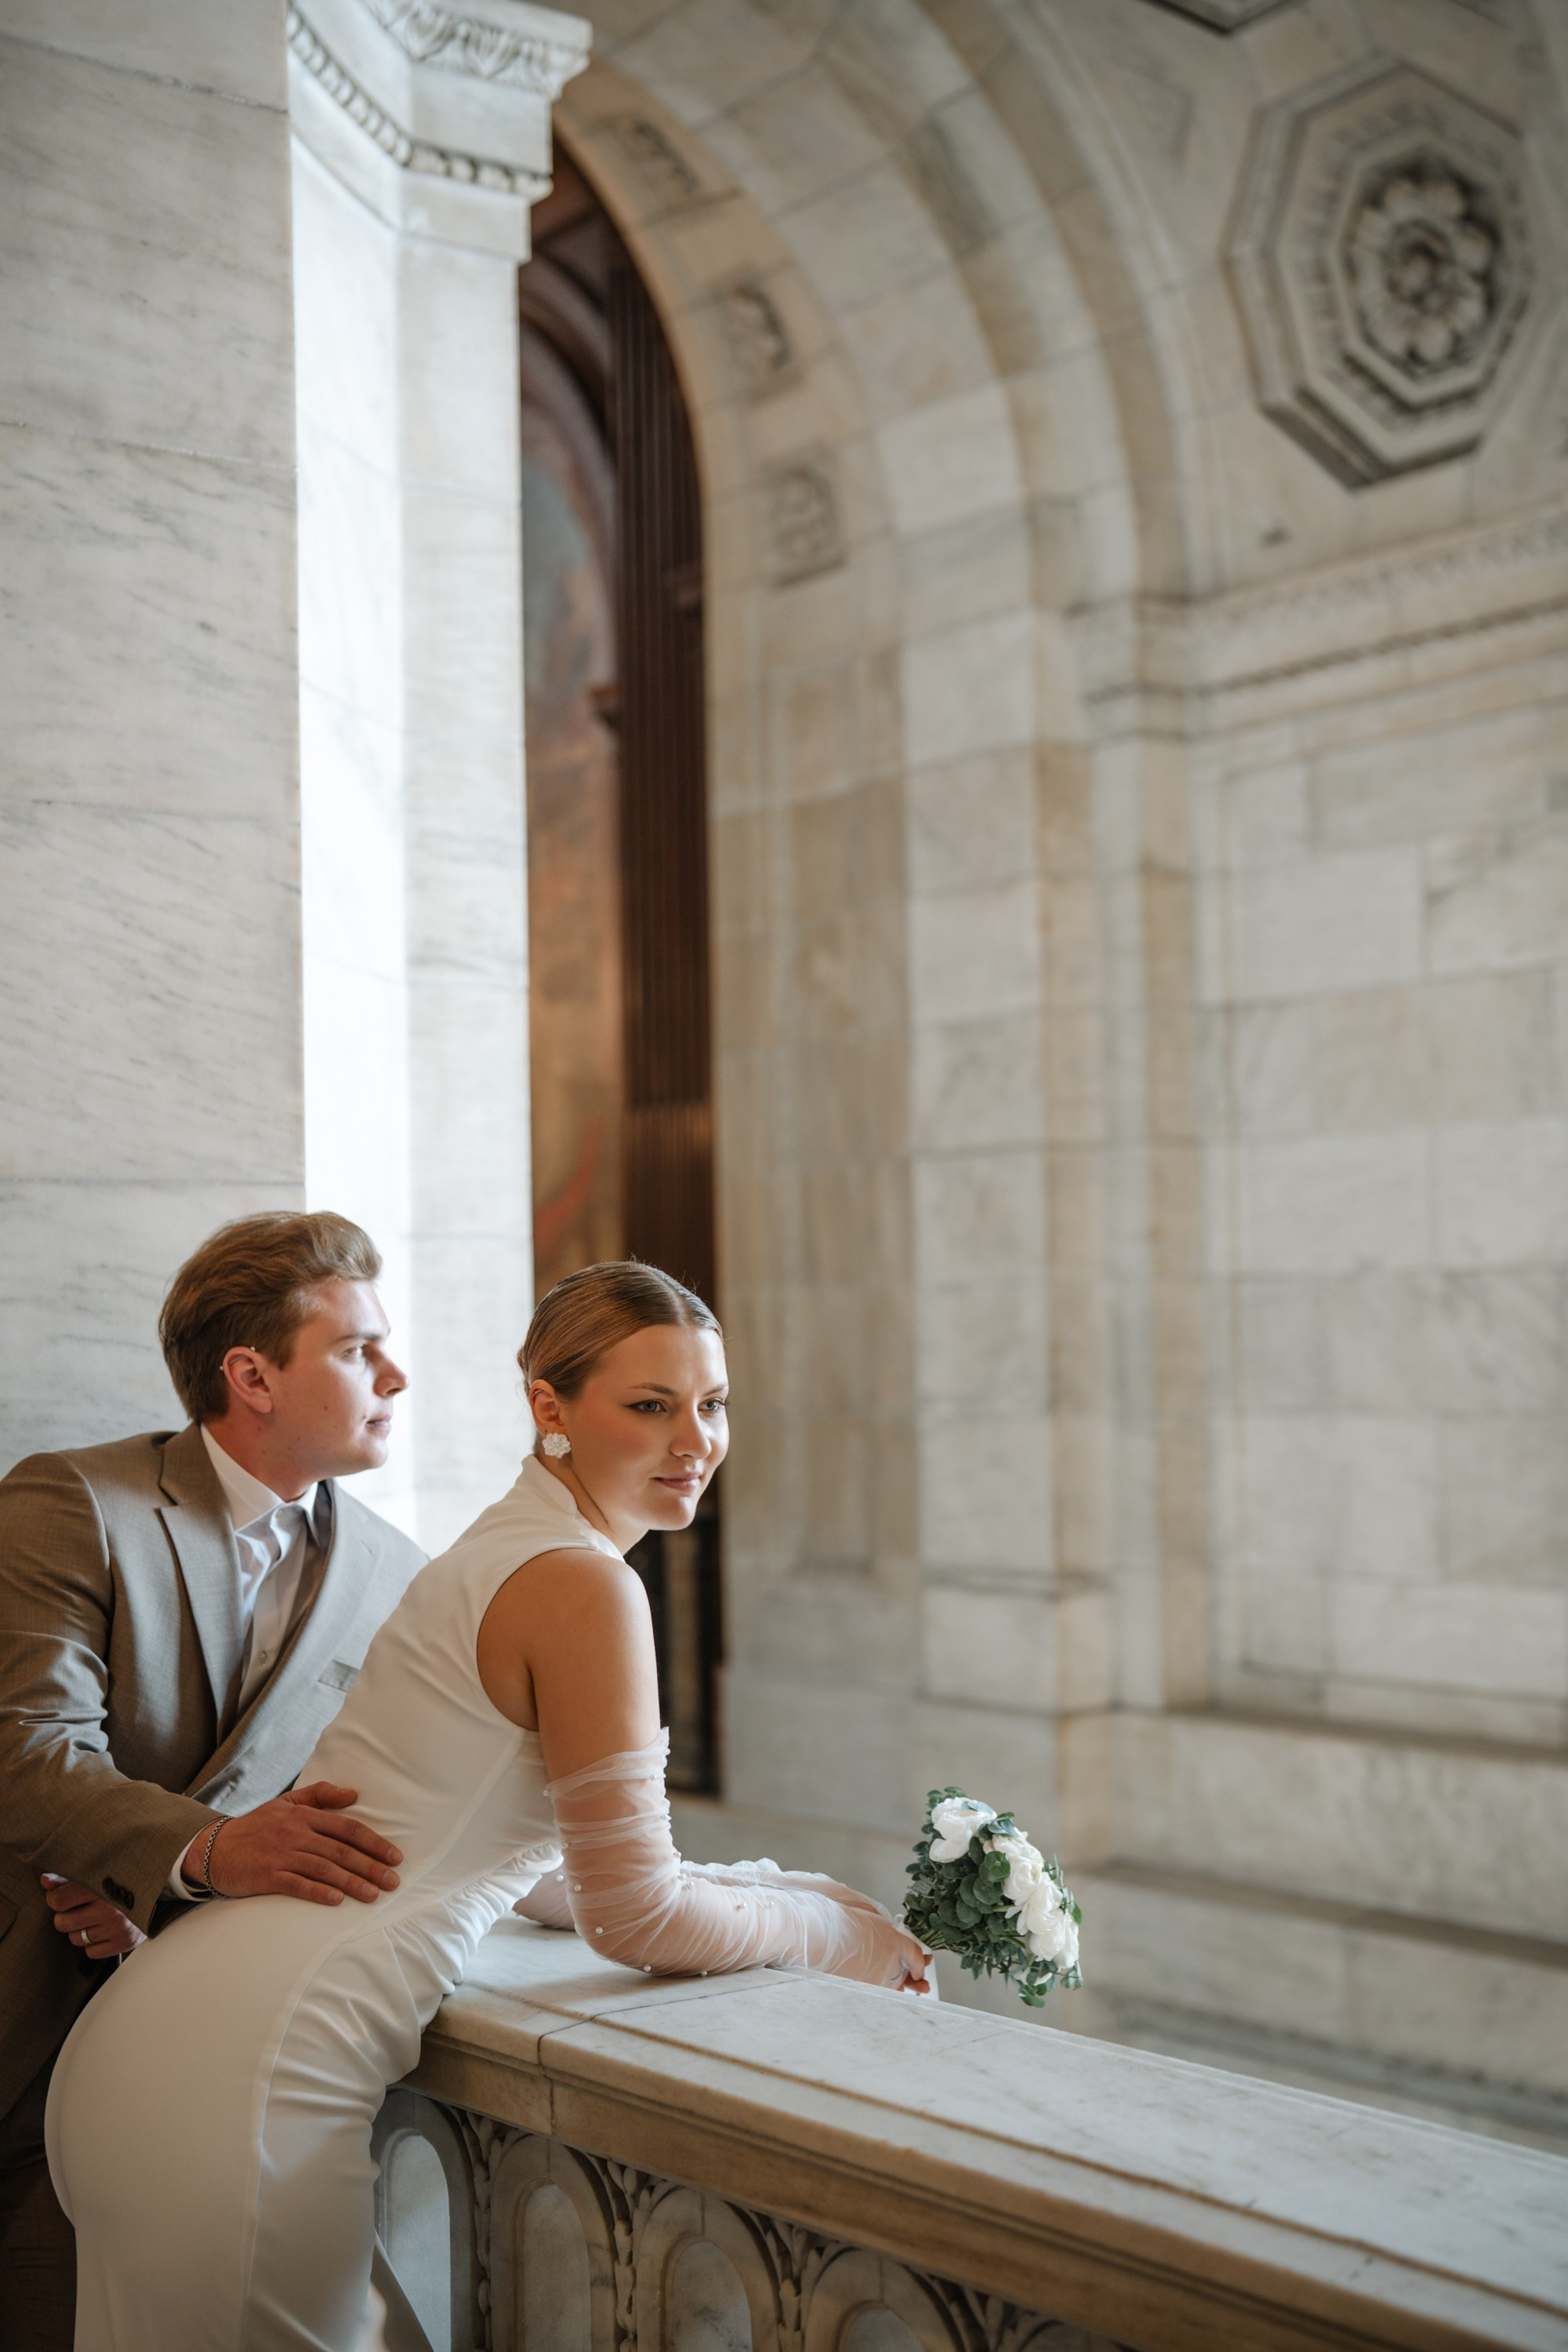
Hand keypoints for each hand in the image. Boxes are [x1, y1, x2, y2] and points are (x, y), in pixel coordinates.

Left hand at [41, 1875, 145, 1960]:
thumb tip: (45, 1881)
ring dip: (81, 1931)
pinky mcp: (123, 1943)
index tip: (64, 1897)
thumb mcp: (98, 1874)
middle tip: (80, 1909)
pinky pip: (90, 1952)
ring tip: (95, 1919)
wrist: (158, 1891)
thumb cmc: (122, 1881)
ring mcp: (116, 1928)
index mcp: (100, 1887)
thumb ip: (70, 1879)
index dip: (56, 1899)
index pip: (57, 1900)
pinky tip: (104, 1930)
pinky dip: (94, 1944)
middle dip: (66, 1917)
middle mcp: (109, 1908)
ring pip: (75, 1939)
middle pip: (61, 1923)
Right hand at [189, 1784, 402, 1905]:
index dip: (373, 1842)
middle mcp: (295, 1833)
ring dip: (352, 1883)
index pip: (347, 1828)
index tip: (395, 1856)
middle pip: (341, 1851)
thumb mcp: (286, 1802)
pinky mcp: (267, 1877)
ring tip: (373, 1895)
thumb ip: (320, 1794)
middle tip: (393, 1882)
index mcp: (304, 1816)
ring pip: (324, 1869)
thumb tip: (354, 1793)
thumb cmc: (256, 1826)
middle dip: (371, 1867)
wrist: (213, 1848)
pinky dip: (318, 1892)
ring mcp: (281, 1855)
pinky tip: (337, 1900)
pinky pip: (296, 1885)